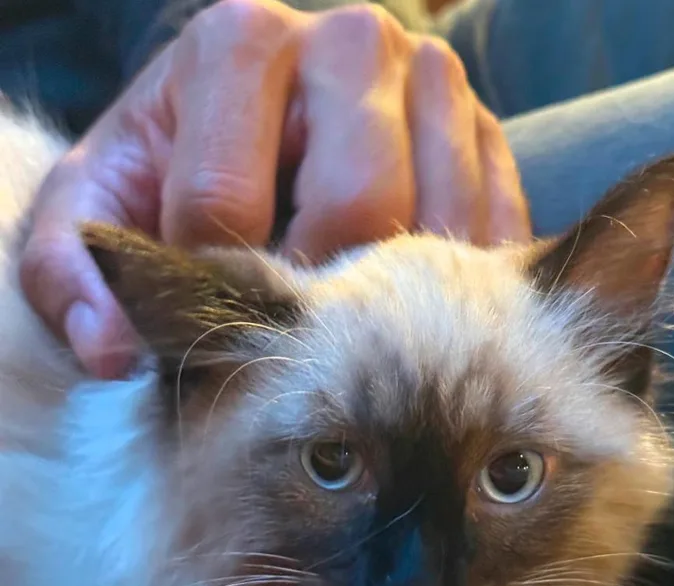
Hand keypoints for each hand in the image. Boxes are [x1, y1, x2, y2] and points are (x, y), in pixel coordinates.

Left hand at [21, 0, 530, 378]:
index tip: (216, 316)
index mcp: (240, 42)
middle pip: (357, 205)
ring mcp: (433, 83)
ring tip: (357, 318)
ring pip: (440, 223)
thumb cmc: (175, 171)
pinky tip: (424, 308)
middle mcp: (351, 43)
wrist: (267, 120)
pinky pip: (497, 229)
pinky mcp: (486, 132)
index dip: (214, 287)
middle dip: (322, 296)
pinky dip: (466, 286)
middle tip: (299, 330)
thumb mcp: (98, 208)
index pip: (226, 202)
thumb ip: (71, 274)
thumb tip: (118, 350)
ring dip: (398, 297)